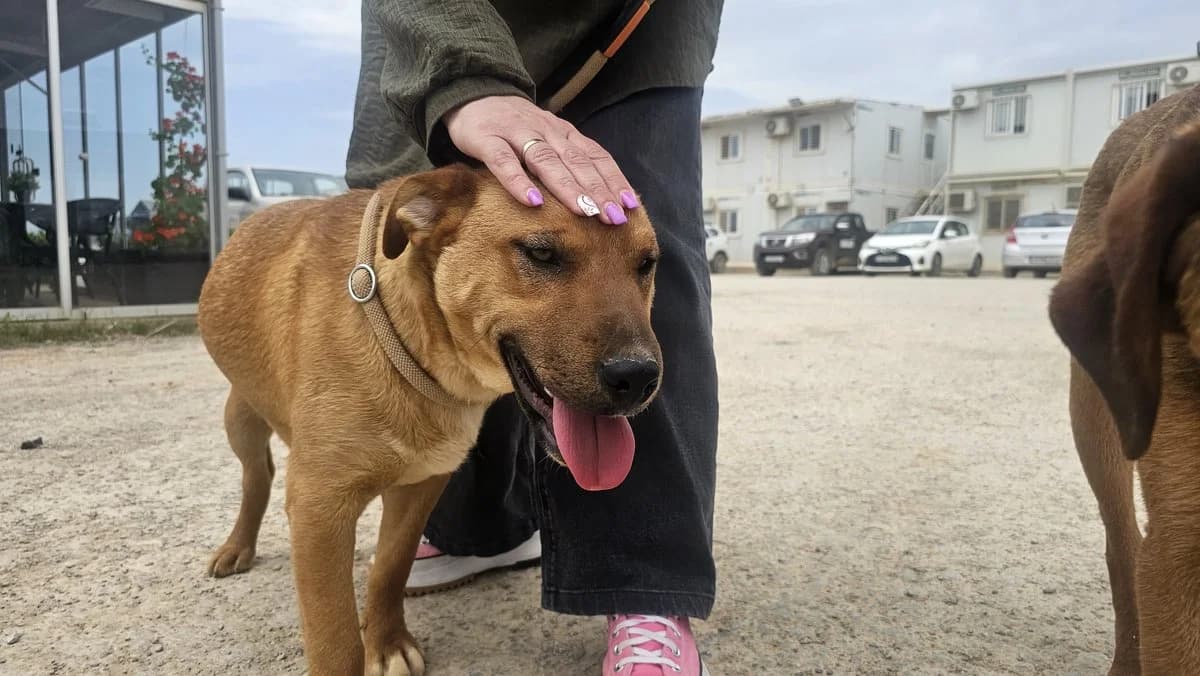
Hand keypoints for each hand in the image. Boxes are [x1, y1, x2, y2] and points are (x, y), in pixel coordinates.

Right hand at [443, 95, 639, 223]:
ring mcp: (516, 134)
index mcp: (563, 132)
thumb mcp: (549, 138)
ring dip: (567, 187)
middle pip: (576, 162)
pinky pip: (503, 162)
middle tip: (614, 216)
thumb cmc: (516, 127)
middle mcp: (545, 131)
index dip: (613, 179)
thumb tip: (604, 195)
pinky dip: (518, 181)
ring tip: (585, 211)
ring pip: (546, 161)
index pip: (594, 156)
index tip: (630, 204)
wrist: (474, 94)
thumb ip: (570, 159)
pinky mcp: (487, 139)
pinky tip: (533, 202)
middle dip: (597, 190)